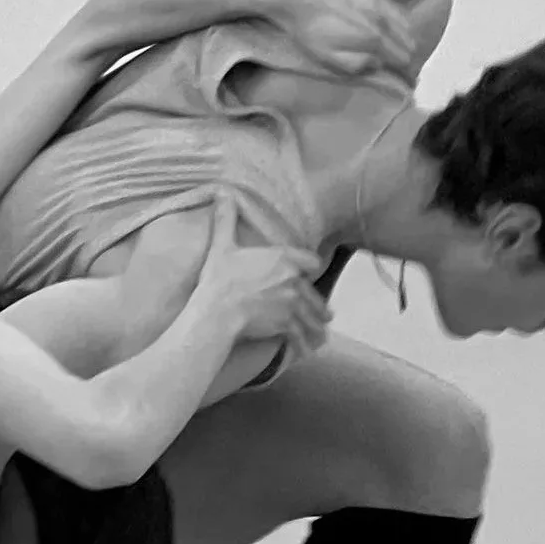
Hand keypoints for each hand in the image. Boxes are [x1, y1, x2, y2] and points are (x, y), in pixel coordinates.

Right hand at [192, 197, 327, 348]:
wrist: (218, 312)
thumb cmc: (219, 279)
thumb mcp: (221, 245)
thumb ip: (226, 219)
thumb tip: (222, 192)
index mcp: (282, 259)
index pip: (310, 261)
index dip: (311, 267)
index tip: (312, 273)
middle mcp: (293, 280)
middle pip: (313, 293)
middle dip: (319, 305)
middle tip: (326, 314)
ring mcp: (292, 304)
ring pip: (311, 316)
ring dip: (317, 325)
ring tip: (322, 333)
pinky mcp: (286, 325)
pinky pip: (301, 335)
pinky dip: (305, 344)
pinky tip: (307, 350)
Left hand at [262, 0, 419, 82]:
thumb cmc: (308, 29)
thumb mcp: (326, 57)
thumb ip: (355, 64)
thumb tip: (377, 65)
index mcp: (372, 39)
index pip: (402, 60)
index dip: (406, 74)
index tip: (408, 84)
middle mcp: (381, 21)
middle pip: (407, 45)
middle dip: (408, 59)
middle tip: (404, 71)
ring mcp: (378, 5)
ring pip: (405, 27)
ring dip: (407, 42)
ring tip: (402, 54)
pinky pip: (396, 11)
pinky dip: (401, 23)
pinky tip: (397, 30)